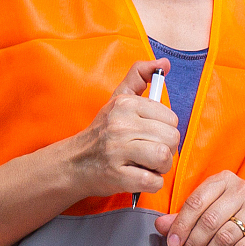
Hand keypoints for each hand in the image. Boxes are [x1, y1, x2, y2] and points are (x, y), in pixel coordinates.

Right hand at [63, 60, 179, 198]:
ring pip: (164, 158)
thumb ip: (140, 76)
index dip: (166, 130)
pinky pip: (153, 181)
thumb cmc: (102, 131)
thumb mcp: (118, 98)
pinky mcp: (117, 176)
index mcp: (125, 104)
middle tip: (151, 152)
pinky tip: (141, 177)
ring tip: (148, 165)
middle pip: (171, 138)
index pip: (171, 118)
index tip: (152, 134)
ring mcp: (117, 151)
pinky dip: (153, 183)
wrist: (73, 162)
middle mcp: (120, 125)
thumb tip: (165, 63)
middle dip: (167, 149)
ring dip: (161, 167)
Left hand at [156, 172, 244, 245]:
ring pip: (225, 236)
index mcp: (224, 180)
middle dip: (192, 245)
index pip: (196, 201)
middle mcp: (244, 189)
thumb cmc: (233, 224)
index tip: (171, 244)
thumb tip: (159, 224)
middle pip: (210, 220)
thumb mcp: (206, 218)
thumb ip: (183, 219)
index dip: (181, 225)